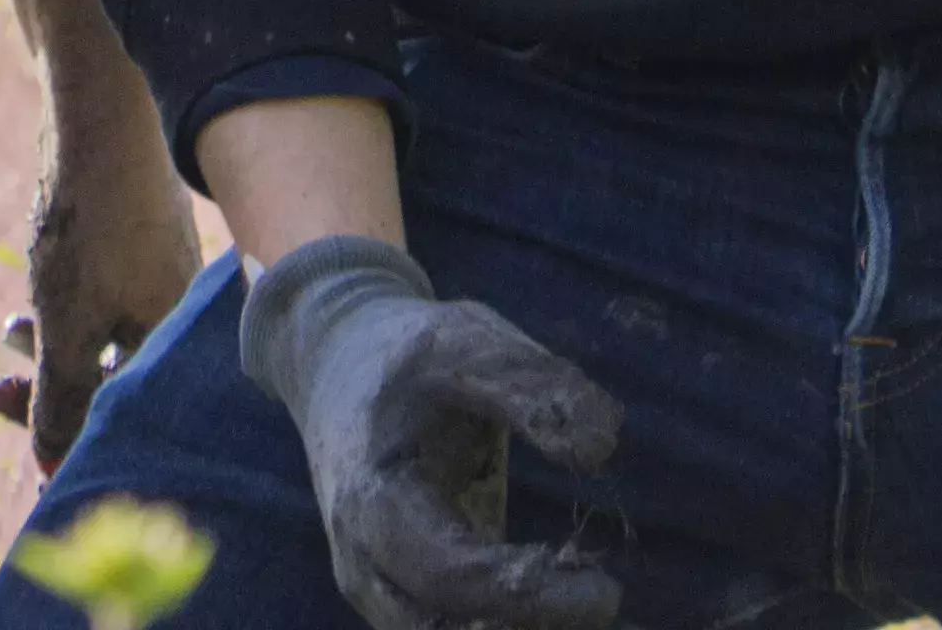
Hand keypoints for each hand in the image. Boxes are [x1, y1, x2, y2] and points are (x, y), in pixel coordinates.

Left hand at [0, 113, 204, 465]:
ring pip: (107, 342)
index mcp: (180, 344)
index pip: (134, 418)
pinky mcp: (145, 252)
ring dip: (52, 352)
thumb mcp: (66, 327)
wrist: (100, 114)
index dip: (79, 443)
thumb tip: (50, 464)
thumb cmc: (92, 226)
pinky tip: (29, 312)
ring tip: (7, 338)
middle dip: (53, 395)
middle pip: (119, 383)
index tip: (31, 456)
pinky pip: (108, 307)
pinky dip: (67, 318)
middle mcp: (185, 318)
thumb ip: (61, 399)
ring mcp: (167, 280)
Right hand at [234, 235, 620, 629]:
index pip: (449, 575)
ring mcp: (374, 581)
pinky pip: (446, 629)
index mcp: (373, 497)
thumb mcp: (466, 341)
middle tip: (603, 602)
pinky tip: (555, 610)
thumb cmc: (407, 354)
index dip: (527, 594)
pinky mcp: (397, 589)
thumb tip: (600, 448)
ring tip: (582, 607)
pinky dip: (500, 624)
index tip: (606, 592)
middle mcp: (363, 558)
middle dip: (525, 626)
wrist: (335, 362)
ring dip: (513, 629)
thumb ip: (533, 388)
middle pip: (440, 629)